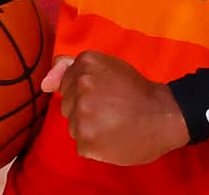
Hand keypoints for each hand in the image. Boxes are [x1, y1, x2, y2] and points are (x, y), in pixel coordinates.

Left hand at [40, 51, 189, 165]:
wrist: (164, 116)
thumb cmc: (135, 90)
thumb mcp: (106, 66)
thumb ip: (69, 68)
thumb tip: (43, 84)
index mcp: (85, 64)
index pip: (66, 83)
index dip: (85, 91)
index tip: (105, 93)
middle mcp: (81, 87)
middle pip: (67, 105)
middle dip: (83, 108)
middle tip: (110, 109)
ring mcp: (82, 116)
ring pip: (73, 125)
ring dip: (88, 127)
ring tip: (112, 124)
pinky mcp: (86, 142)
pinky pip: (81, 144)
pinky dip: (95, 145)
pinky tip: (112, 138)